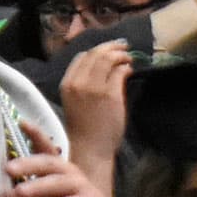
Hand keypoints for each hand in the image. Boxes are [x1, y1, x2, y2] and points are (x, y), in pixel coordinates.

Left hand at [5, 121, 139, 196]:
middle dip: (29, 163)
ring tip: (19, 194)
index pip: (47, 150)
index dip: (36, 135)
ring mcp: (84, 189)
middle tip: (8, 168)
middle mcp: (72, 175)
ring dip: (39, 186)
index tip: (21, 121)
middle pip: (50, 162)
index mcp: (59, 174)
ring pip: (61, 182)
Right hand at [59, 40, 132, 182]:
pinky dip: (126, 68)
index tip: (106, 51)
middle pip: (95, 54)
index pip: (81, 57)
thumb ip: (82, 84)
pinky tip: (129, 71)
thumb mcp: (74, 102)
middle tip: (123, 47)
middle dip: (111, 46)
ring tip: (128, 58)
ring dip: (121, 55)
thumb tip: (100, 66)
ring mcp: (95, 88)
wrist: (89, 149)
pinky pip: (120, 72)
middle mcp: (79, 83)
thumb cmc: (82, 129)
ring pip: (109, 58)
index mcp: (66, 85)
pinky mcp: (111, 94)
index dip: (95, 51)